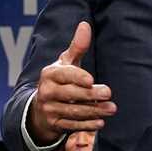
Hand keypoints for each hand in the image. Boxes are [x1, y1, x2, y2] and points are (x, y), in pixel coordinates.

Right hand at [28, 22, 114, 145]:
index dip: (77, 77)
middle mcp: (46, 91)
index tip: (91, 80)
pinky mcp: (54, 124)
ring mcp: (49, 109)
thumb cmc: (60, 80)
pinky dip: (86, 125)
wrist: (41, 107)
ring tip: (111, 109)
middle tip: (108, 93)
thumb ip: (77, 47)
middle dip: (89, 95)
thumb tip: (85, 24)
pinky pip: (71, 126)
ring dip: (93, 111)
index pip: (64, 75)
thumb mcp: (66, 63)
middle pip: (69, 94)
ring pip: (72, 111)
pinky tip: (100, 122)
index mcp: (50, 74)